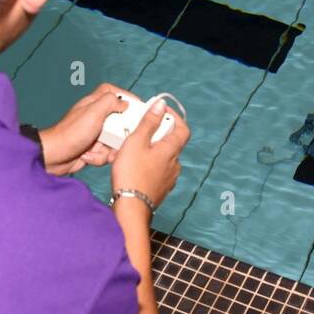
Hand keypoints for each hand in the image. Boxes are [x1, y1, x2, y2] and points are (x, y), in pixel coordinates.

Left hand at [39, 84, 132, 175]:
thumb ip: (110, 102)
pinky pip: (105, 153)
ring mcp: (93, 134)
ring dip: (109, 149)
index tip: (138, 105)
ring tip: (103, 152)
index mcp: (94, 104)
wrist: (53, 158)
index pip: (112, 92)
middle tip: (122, 138)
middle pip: (118, 119)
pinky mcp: (92, 149)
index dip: (125, 95)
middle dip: (121, 132)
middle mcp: (94, 117)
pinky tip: (88, 157)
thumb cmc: (72, 133)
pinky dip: (99, 157)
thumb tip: (124, 102)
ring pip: (114, 139)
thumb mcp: (93, 112)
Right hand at [110, 97, 188, 212]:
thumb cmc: (131, 174)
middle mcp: (175, 164)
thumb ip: (149, 122)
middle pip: (172, 142)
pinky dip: (149, 164)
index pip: (183, 129)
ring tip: (133, 148)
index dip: (174, 117)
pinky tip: (134, 166)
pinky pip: (158, 170)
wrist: (130, 209)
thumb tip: (160, 104)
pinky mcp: (160, 189)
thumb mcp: (136, 141)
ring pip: (164, 157)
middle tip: (141, 129)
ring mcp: (169, 178)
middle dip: (159, 132)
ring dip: (153, 149)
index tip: (160, 111)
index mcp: (171, 150)